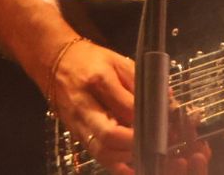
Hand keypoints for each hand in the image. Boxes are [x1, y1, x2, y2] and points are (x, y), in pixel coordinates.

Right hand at [47, 39, 210, 173]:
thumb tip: (167, 103)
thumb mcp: (118, 61)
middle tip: (158, 142)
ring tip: (148, 150)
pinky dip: (115, 165)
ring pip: (102, 151)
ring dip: (128, 156)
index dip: (149, 119)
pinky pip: (97, 156)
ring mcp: (78, 124)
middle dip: (137, 143)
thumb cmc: (91, 59)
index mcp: (98, 81)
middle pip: (110, 135)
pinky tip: (132, 167)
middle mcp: (85, 106)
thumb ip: (141, 82)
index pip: (126, 107)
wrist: (56, 62)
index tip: (167, 123)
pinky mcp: (77, 135)